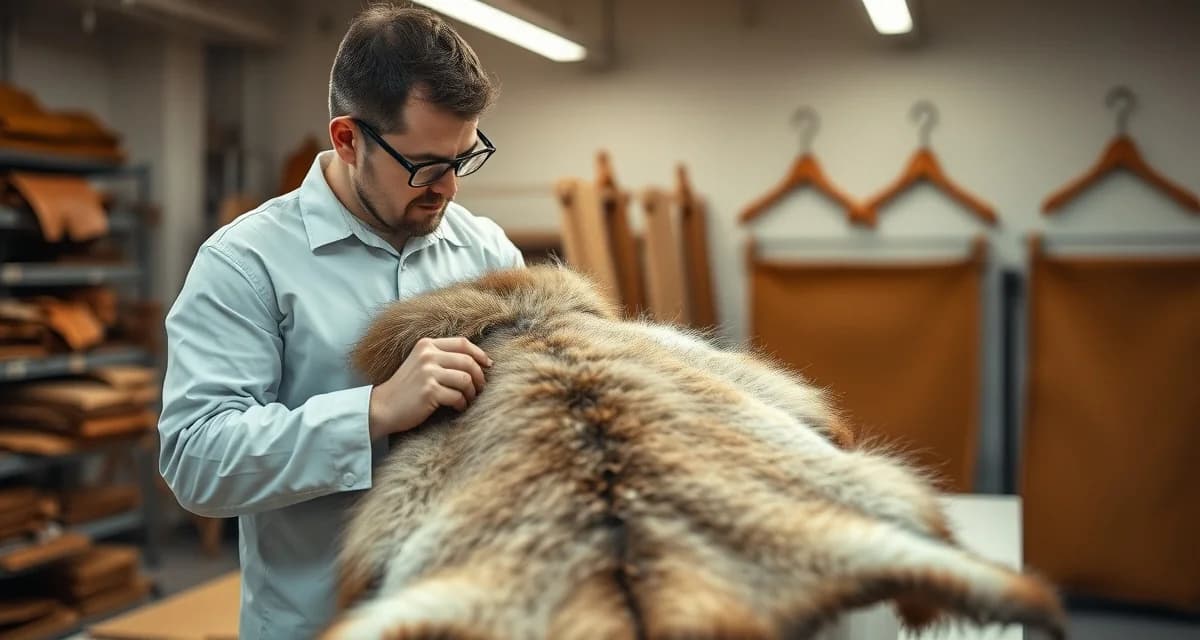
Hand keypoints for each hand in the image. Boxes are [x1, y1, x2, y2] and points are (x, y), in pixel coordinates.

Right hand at [368, 337, 491, 438]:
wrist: (382, 407)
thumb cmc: (407, 388)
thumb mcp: (421, 364)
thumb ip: (443, 358)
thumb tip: (478, 362)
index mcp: (427, 345)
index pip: (463, 343)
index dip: (480, 354)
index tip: (488, 365)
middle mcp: (427, 355)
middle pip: (468, 361)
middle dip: (479, 376)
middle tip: (480, 388)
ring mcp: (428, 372)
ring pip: (466, 379)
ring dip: (471, 392)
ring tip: (467, 399)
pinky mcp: (429, 391)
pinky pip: (458, 396)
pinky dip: (462, 404)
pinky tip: (458, 408)